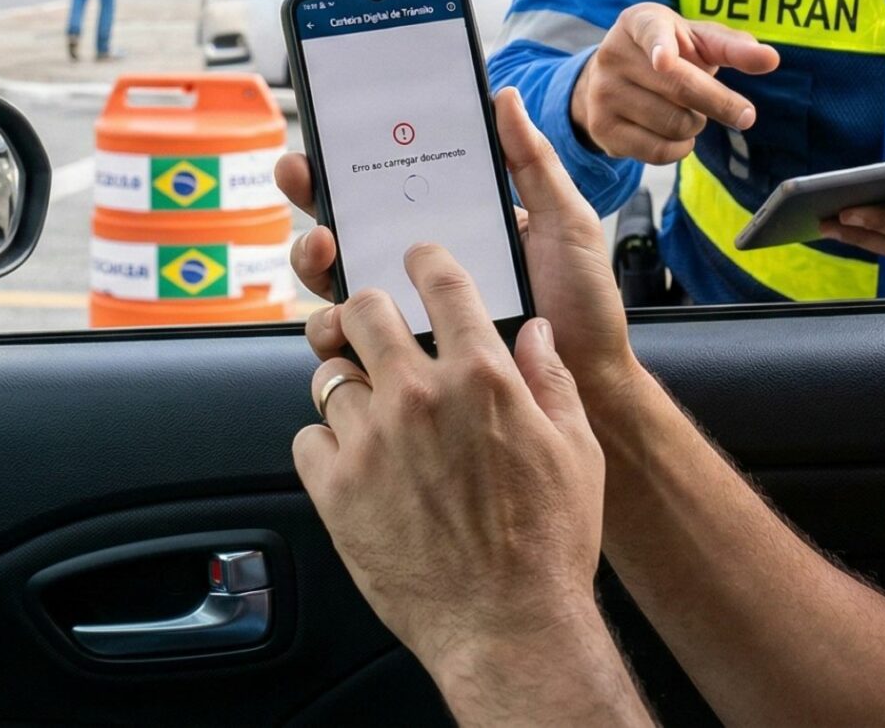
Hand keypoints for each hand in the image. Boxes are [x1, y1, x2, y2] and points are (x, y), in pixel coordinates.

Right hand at [279, 89, 643, 411]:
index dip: (351, 160)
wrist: (591, 384)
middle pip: (349, 225)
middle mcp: (422, 269)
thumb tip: (501, 95)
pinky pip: (350, 344)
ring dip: (313, 257)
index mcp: (455, 228)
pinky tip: (336, 317)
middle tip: (301, 175)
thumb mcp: (563, 221)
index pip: (391, 186)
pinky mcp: (406, 360)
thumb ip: (531, 162)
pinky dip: (329, 327)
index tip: (326, 136)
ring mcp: (410, 314)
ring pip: (337, 280)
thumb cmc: (582, 305)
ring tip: (324, 245)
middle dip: (313, 196)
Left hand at [293, 259, 613, 696]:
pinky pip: (308, 438)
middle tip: (373, 326)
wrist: (507, 625)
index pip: (441, 283)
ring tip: (373, 415)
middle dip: (365, 309)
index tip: (416, 260)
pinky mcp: (336, 488)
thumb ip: (551, 380)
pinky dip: (326, 445)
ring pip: (330, 376)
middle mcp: (419, 396)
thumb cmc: (549, 543)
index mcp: (482, 377)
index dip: (424, 260)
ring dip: (349, 386)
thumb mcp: (576, 450)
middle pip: (363, 311)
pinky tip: (355, 463)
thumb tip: (537, 333)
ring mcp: (371, 441)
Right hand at [568, 2, 780, 164]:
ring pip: (673, 123)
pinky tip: (676, 134)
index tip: (665, 60)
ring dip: (696, 124)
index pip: (652, 32)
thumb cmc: (671, 54)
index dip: (661, 46)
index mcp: (639, 22)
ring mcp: (603, 93)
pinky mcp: (602, 128)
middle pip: (680, 88)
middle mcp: (613, 54)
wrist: (614, 78)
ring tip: (687, 111)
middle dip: (720, 103)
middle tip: (746, 115)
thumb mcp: (698, 41)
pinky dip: (681, 147)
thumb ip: (734, 47)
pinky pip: (658, 151)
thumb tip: (771, 59)